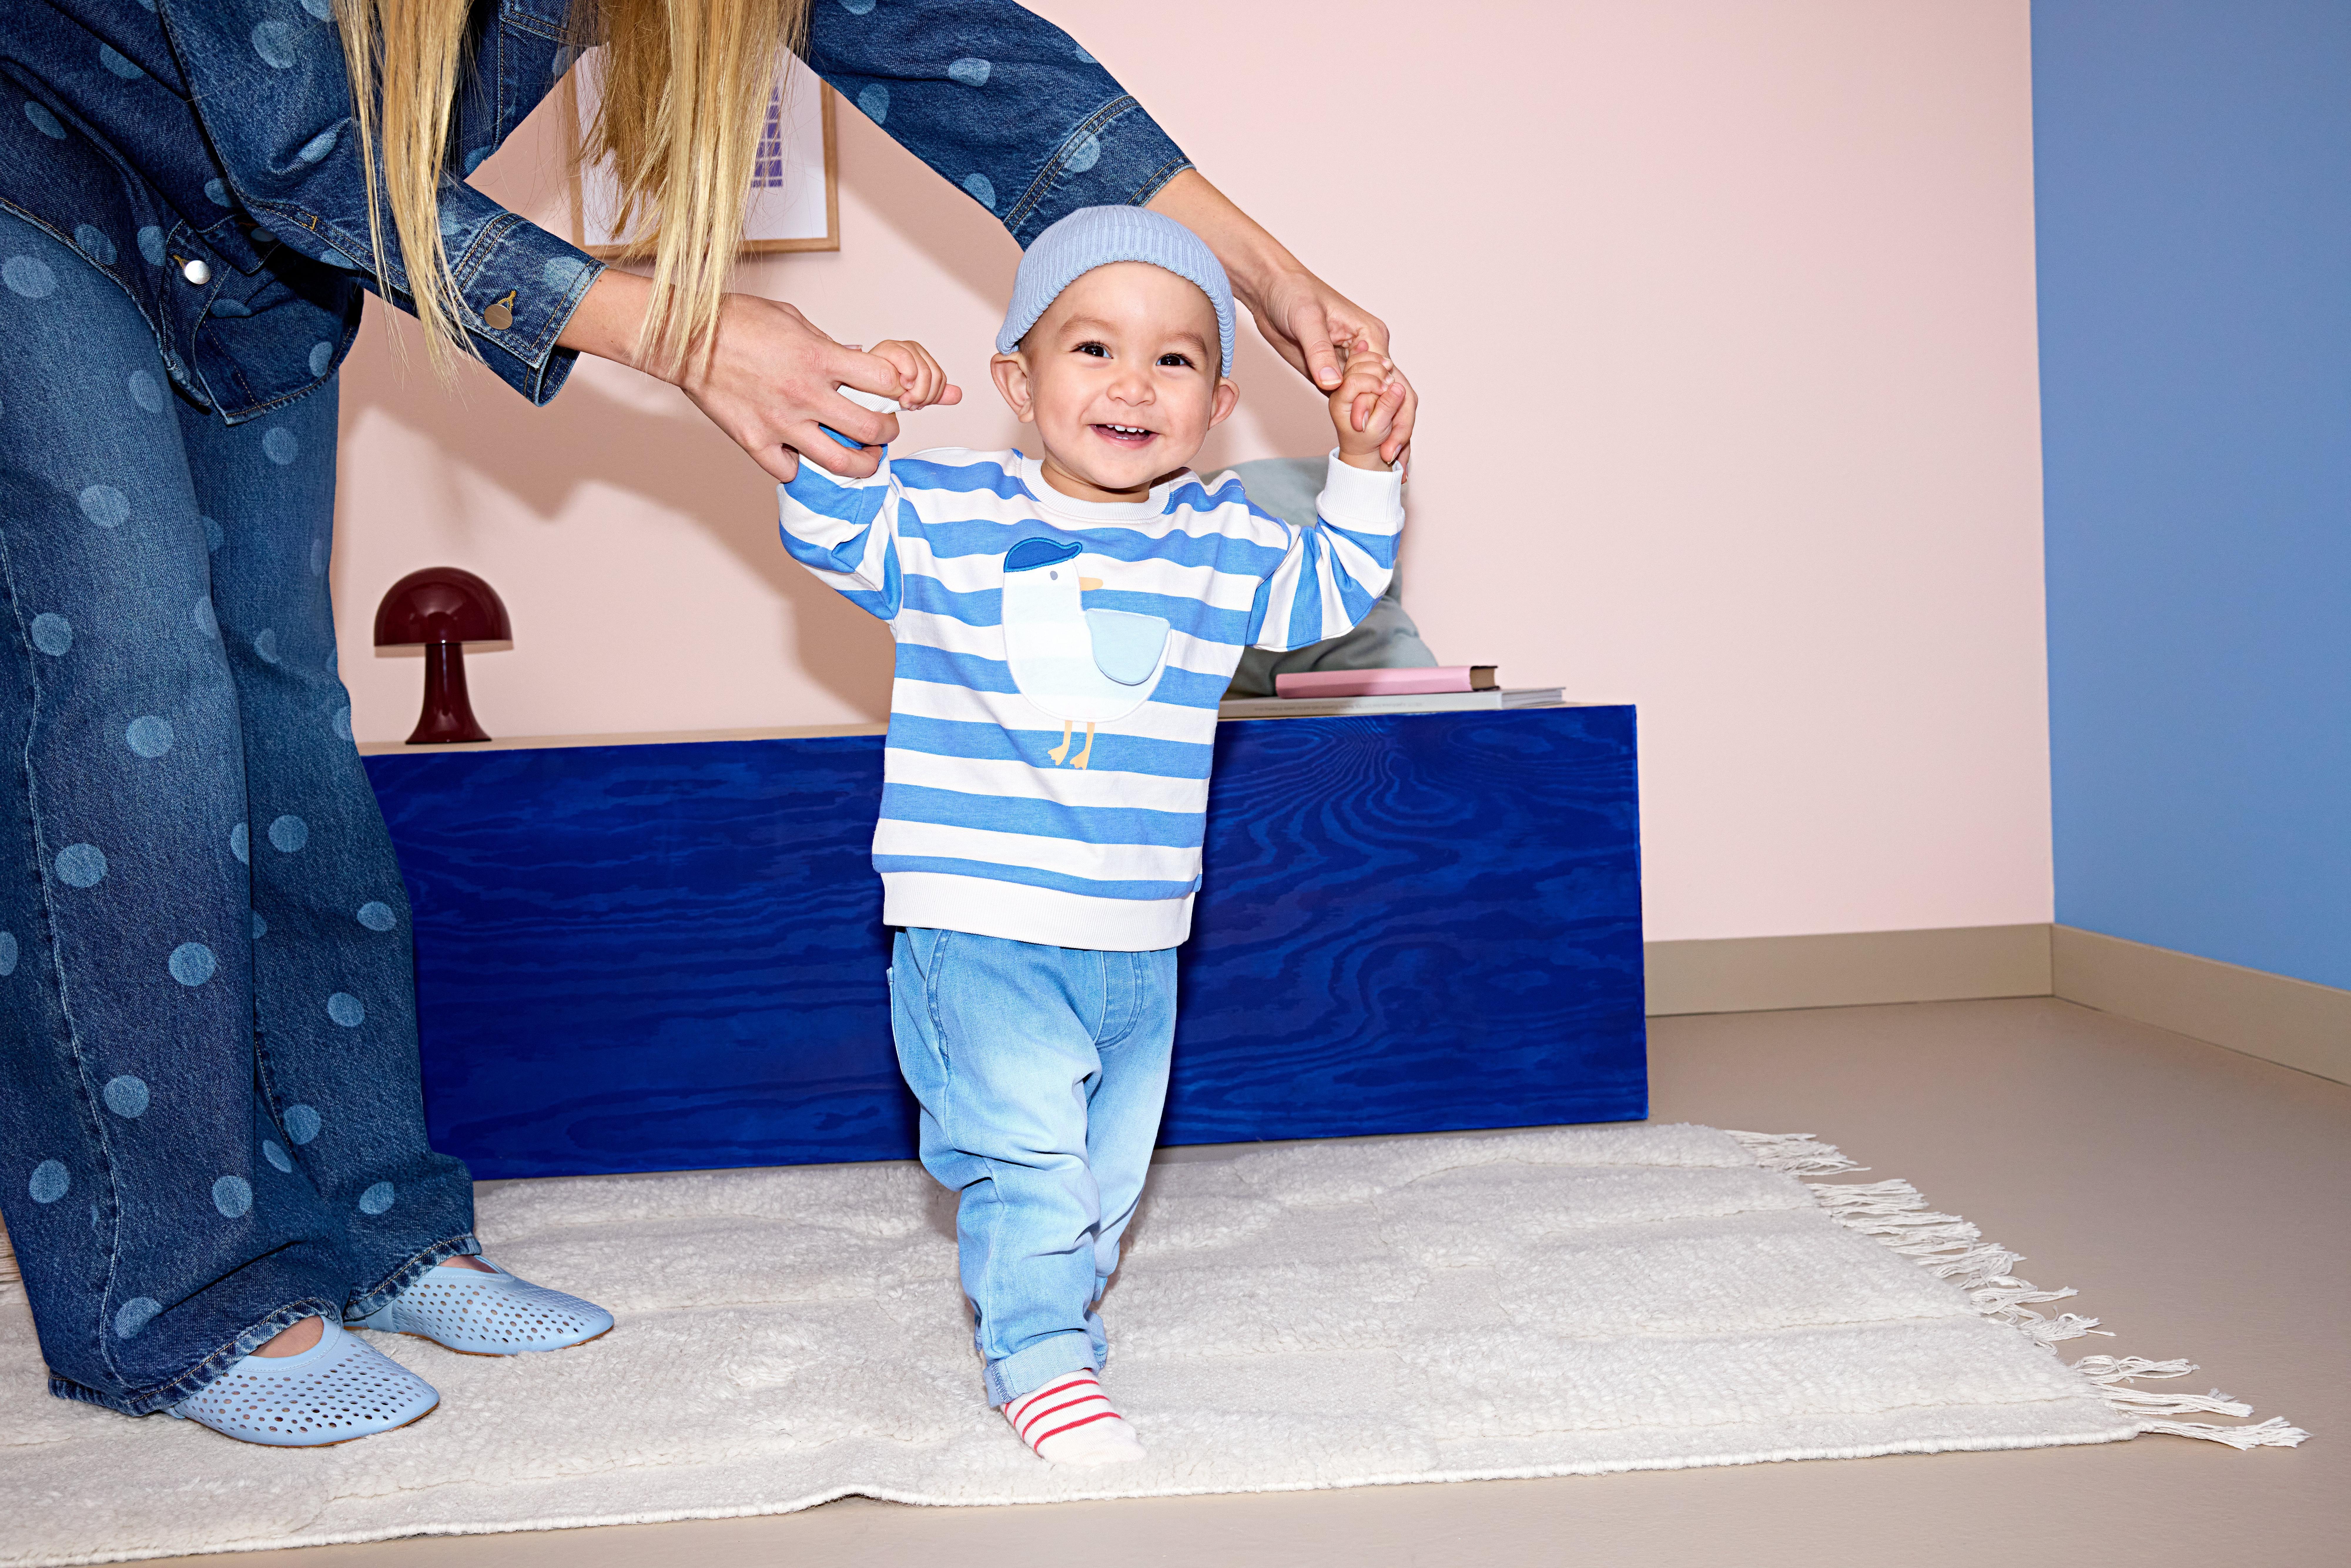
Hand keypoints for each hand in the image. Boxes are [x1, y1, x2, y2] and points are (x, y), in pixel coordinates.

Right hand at [557, 270, 920, 481]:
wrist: (685, 337)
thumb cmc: (735, 321)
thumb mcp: (792, 318)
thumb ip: (827, 344)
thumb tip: (856, 359)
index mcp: (818, 357)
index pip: (885, 380)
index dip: (898, 387)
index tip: (895, 391)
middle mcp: (805, 394)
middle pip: (872, 429)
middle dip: (889, 432)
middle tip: (885, 429)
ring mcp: (780, 423)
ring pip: (841, 462)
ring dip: (862, 463)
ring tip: (864, 456)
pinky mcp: (755, 442)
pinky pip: (790, 471)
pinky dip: (801, 467)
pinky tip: (803, 456)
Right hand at [867, 339, 962, 411]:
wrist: (857, 388)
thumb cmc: (881, 391)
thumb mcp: (912, 395)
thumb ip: (934, 395)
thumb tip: (958, 395)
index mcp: (922, 358)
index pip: (940, 379)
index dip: (931, 397)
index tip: (916, 406)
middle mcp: (913, 349)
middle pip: (934, 376)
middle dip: (923, 397)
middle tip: (909, 405)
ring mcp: (901, 346)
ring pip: (924, 373)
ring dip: (914, 393)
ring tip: (902, 400)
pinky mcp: (888, 347)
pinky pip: (907, 361)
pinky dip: (906, 378)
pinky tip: (898, 389)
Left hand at [1148, 169, 1417, 466]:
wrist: (1268, 290)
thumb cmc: (1291, 293)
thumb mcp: (1306, 319)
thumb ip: (1320, 352)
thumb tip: (1333, 384)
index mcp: (1370, 335)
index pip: (1387, 378)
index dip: (1380, 406)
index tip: (1367, 428)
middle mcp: (1369, 352)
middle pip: (1395, 394)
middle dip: (1398, 426)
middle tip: (1393, 459)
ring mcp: (1353, 367)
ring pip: (1380, 404)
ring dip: (1387, 431)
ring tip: (1393, 463)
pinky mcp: (1335, 377)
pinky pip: (1356, 404)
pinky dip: (1366, 425)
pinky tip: (1372, 448)